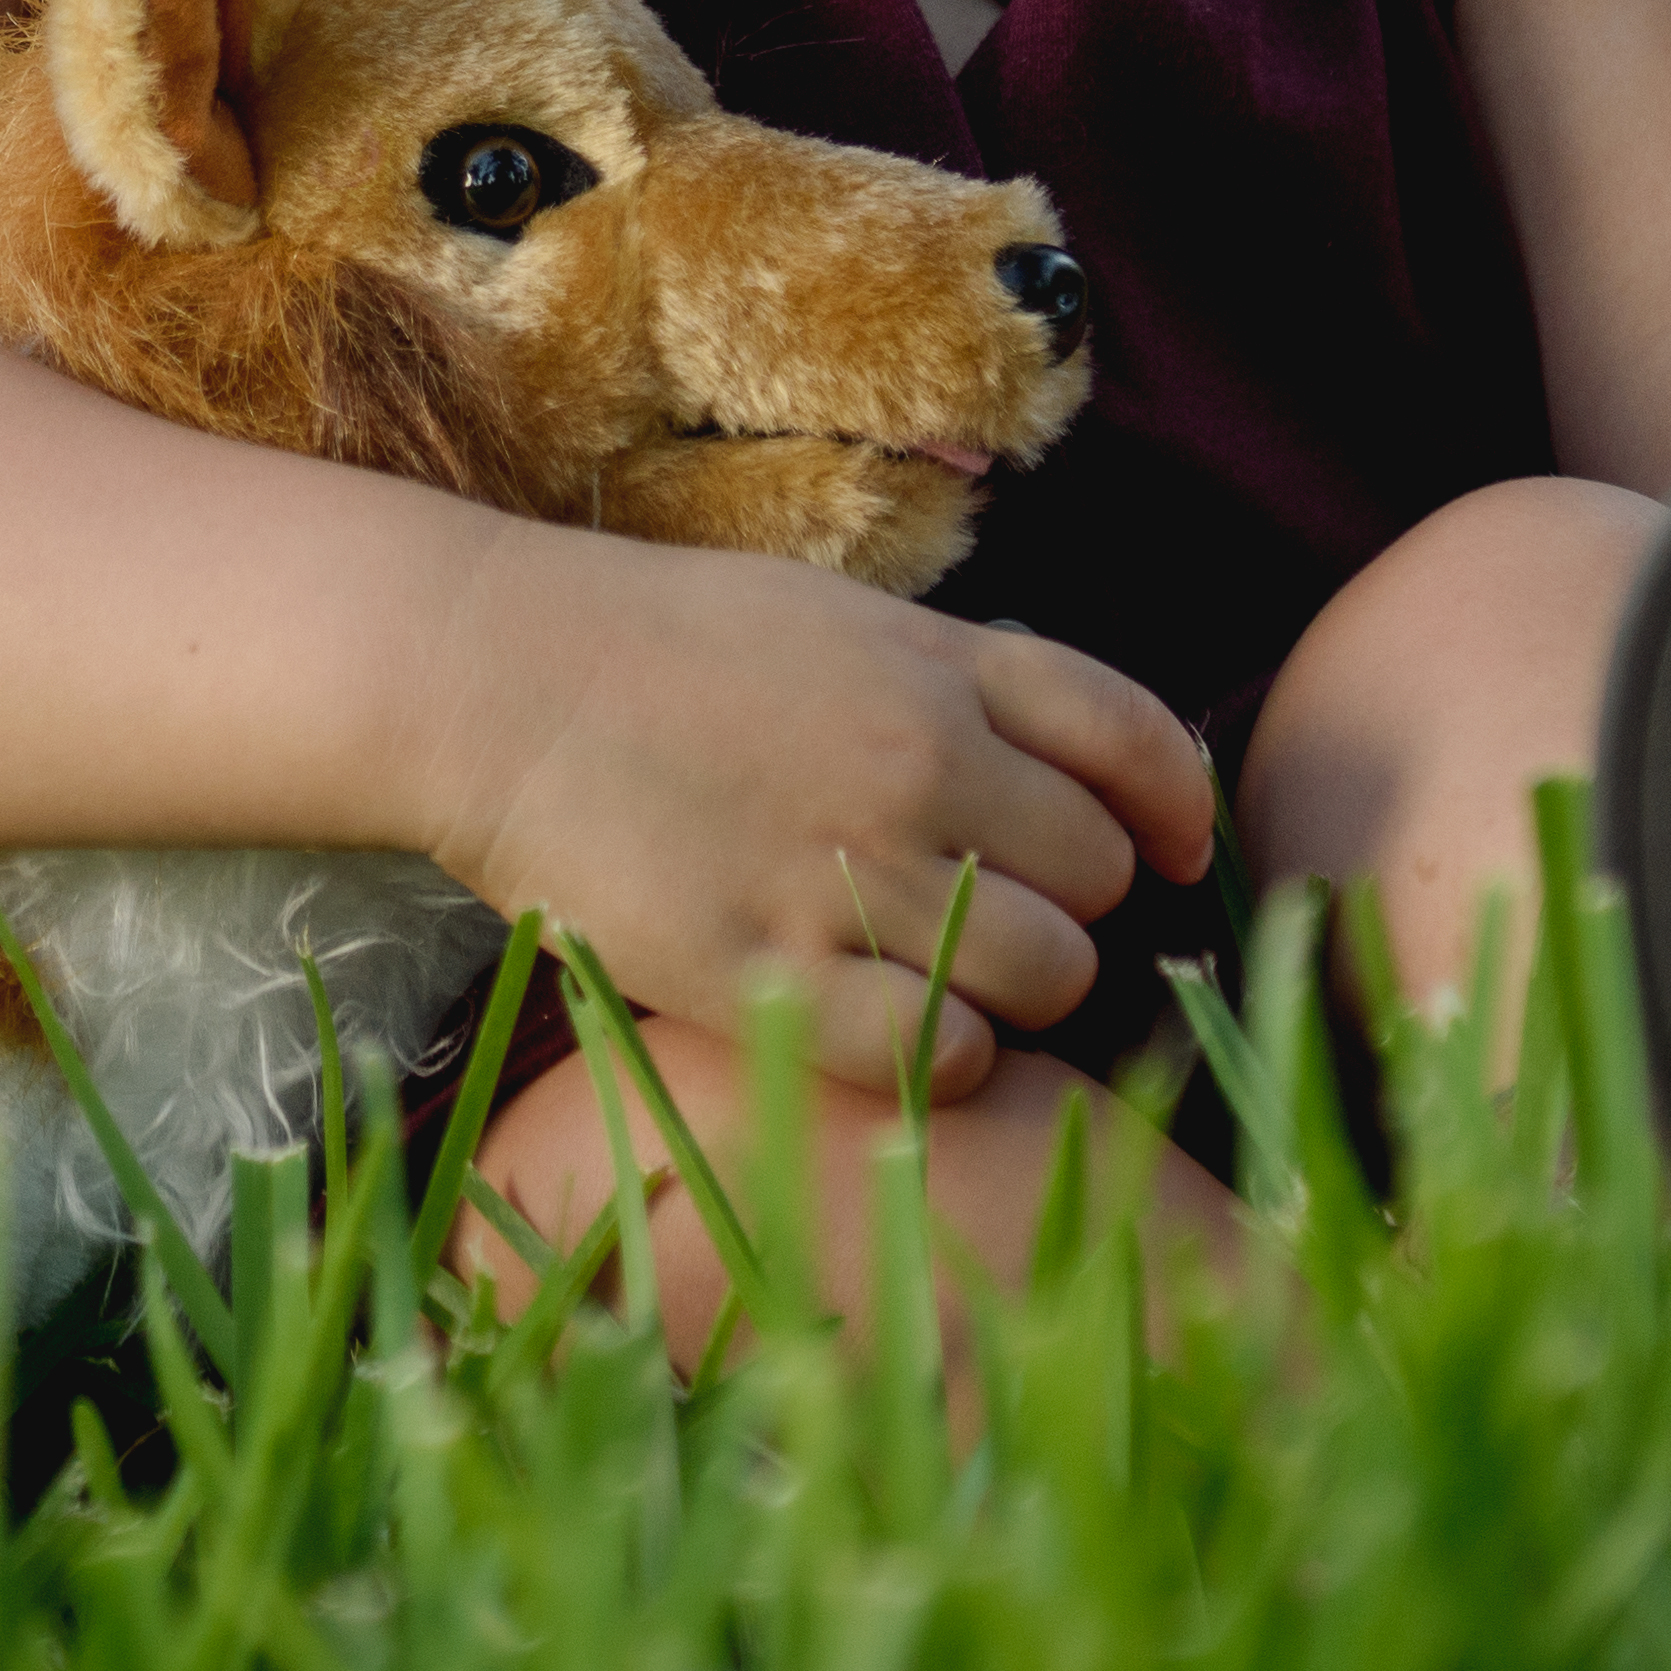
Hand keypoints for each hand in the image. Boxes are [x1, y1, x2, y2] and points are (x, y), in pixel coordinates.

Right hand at [408, 524, 1212, 1094]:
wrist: (493, 681)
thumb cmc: (657, 646)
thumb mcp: (832, 616)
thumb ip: (959, 680)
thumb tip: (1073, 767)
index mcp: (940, 667)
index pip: (1138, 741)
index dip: (1177, 810)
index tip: (1170, 852)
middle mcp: (917, 764)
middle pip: (1101, 877)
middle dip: (1078, 909)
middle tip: (1007, 917)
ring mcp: (847, 869)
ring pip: (1045, 975)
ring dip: (1021, 989)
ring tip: (949, 975)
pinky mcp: (770, 971)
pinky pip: (944, 1051)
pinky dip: (951, 1054)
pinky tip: (898, 1024)